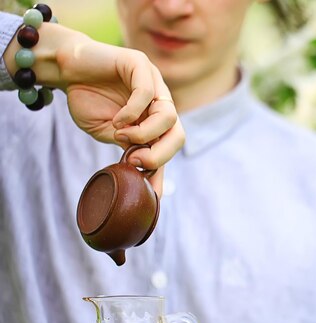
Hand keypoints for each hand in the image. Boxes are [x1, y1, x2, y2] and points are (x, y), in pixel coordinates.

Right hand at [4, 23, 184, 196]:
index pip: (169, 146)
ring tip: (121, 135)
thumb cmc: (86, 98)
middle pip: (179, 134)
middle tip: (136, 160)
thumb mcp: (107, 132)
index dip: (162, 170)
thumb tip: (144, 170)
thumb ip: (128, 146)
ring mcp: (154, 82)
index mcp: (155, 118)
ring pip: (169, 116)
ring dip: (144, 133)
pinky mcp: (140, 64)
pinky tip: (117, 120)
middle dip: (161, 155)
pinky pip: (146, 93)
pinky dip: (132, 112)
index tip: (152, 194)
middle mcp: (159, 101)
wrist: (65, 66)